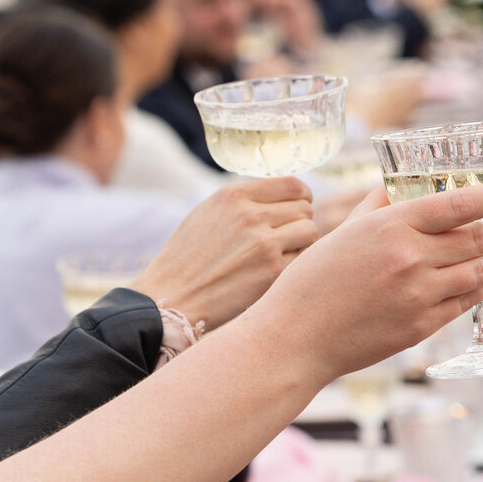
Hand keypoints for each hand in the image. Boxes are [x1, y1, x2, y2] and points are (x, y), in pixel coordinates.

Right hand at [134, 178, 316, 328]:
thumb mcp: (208, 213)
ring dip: (302, 243)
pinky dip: (297, 265)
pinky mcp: (272, 272)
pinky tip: (278, 272)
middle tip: (287, 238)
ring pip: (310, 232)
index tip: (299, 208)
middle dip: (300, 222)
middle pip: (305, 209)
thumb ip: (244, 202)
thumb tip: (283, 197)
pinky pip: (304, 259)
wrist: (172, 296)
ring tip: (283, 254)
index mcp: (234, 196)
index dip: (302, 197)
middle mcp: (251, 215)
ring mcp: (264, 244)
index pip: (292, 184)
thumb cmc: (188, 258)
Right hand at [250, 176, 482, 382]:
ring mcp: (420, 295)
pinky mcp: (423, 326)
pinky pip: (468, 301)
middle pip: (479, 239)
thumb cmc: (314, 280)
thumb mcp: (345, 230)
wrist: (298, 336)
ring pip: (481, 271)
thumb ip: (379, 205)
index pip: (461, 204)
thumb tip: (400, 183)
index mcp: (392, 225)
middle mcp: (411, 258)